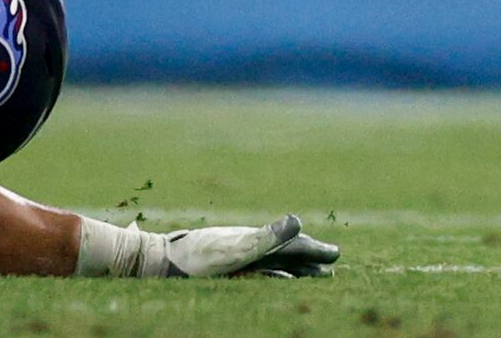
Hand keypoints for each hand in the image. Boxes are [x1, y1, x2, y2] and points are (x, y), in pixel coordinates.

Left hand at [160, 214, 339, 278]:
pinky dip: (280, 276)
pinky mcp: (231, 268)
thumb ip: (266, 238)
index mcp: (257, 240)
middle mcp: (253, 246)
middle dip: (311, 257)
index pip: (294, 245)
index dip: (315, 250)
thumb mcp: (235, 250)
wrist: (165, 262)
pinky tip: (282, 281)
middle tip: (333, 261)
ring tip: (315, 273)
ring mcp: (242, 256)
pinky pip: (264, 272)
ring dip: (298, 268)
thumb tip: (297, 220)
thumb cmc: (199, 259)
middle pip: (289, 253)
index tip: (335, 255)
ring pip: (279, 263)